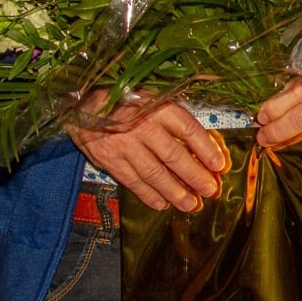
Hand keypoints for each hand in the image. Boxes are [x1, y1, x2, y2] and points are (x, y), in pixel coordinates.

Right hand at [70, 92, 228, 211]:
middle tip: (210, 190)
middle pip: (174, 156)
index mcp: (157, 107)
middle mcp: (142, 126)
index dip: (206, 149)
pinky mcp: (109, 159)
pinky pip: (132, 181)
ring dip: (174, 191)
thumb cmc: (124, 100)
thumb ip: (172, 115)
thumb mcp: (151, 97)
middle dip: (195, 176)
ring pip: (154, 173)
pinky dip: (148, 195)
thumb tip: (200, 140)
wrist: (82, 103)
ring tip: (190, 204)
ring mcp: (124, 145)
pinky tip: (161, 204)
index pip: (188, 130)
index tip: (219, 165)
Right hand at [254, 74, 301, 147]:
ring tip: (260, 122)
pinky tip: (269, 113)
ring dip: (271, 105)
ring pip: (290, 88)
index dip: (282, 129)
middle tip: (259, 132)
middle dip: (272, 114)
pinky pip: (290, 86)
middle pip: (295, 95)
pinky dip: (277, 99)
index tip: (266, 141)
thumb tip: (284, 151)